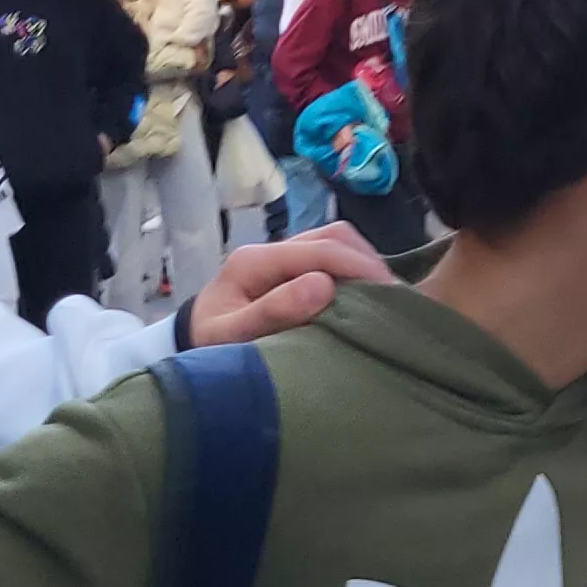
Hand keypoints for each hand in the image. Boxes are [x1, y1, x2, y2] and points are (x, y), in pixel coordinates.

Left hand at [184, 224, 394, 344]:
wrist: (190, 350)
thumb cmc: (209, 348)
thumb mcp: (231, 338)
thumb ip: (271, 313)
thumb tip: (322, 286)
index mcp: (254, 261)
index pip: (319, 249)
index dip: (359, 268)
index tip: (391, 295)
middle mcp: (271, 250)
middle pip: (333, 236)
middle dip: (369, 263)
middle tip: (397, 300)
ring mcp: (283, 257)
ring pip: (337, 242)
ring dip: (365, 265)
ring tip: (387, 300)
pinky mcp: (293, 269)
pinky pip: (333, 258)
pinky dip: (356, 273)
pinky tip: (368, 299)